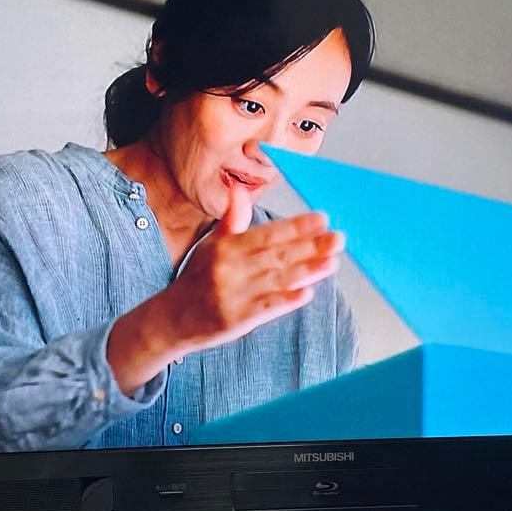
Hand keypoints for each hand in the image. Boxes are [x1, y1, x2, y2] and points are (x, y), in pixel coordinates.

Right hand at [107, 184, 343, 392]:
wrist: (173, 318)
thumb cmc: (197, 279)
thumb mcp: (210, 246)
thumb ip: (232, 221)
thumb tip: (239, 191)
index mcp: (225, 248)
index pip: (267, 234)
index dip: (295, 226)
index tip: (321, 219)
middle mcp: (229, 269)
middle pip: (277, 255)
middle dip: (311, 246)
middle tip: (338, 238)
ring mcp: (233, 295)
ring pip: (277, 280)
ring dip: (308, 271)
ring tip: (332, 262)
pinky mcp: (236, 319)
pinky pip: (267, 308)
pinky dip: (288, 299)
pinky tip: (308, 292)